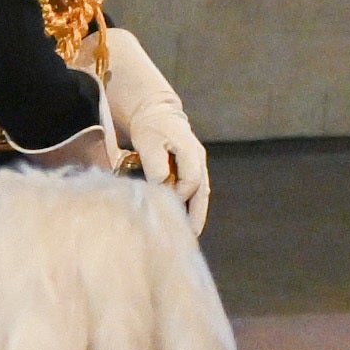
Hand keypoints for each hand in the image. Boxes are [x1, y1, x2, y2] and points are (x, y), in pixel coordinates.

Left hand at [96, 27, 209, 231]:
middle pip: (200, 194)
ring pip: (198, 196)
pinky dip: (186, 209)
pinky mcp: (186, 172)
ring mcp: (194, 168)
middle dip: (194, 216)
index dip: (179, 198)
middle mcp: (197, 163)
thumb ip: (155, 164)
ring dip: (192, 216)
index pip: (190, 182)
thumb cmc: (150, 126)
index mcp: (191, 154)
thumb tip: (159, 188)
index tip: (165, 211)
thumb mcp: (149, 141)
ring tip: (184, 237)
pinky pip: (189, 194)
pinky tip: (177, 223)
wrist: (154, 112)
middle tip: (186, 238)